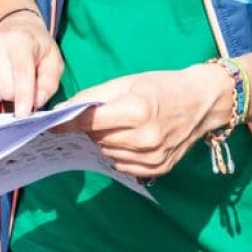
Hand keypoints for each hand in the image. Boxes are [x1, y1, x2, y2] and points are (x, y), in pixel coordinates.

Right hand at [0, 11, 62, 116]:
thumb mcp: (53, 60)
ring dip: (1, 96)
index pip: (20, 72)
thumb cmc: (35, 47)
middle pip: (4, 88)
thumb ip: (49, 82)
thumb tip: (37, 101)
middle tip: (21, 86)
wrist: (14, 28)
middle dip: (16, 96)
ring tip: (8, 82)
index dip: (23, 96)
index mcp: (20, 39)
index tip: (24, 113)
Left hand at [68, 65, 233, 178]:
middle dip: (91, 127)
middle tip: (102, 114)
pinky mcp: (158, 170)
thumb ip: (95, 96)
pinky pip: (122, 164)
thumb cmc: (162, 86)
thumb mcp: (128, 82)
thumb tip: (64, 111)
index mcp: (137, 110)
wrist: (202, 102)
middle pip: (97, 137)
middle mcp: (145, 138)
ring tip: (122, 124)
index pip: (89, 121)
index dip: (67, 122)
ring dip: (105, 140)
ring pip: (107, 152)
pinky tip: (132, 138)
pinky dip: (119, 152)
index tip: (48, 124)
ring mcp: (153, 158)